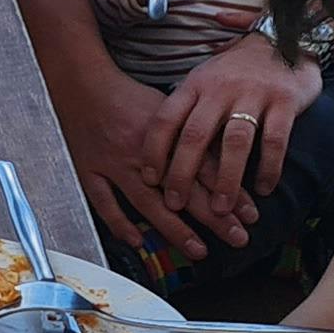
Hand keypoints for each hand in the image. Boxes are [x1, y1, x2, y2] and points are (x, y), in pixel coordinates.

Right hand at [51, 67, 246, 270]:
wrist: (82, 83)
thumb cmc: (128, 96)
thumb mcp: (169, 108)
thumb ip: (192, 135)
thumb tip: (223, 160)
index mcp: (166, 134)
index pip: (205, 168)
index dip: (230, 192)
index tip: (251, 214)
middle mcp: (143, 152)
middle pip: (184, 190)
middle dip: (214, 217)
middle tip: (238, 237)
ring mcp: (115, 163)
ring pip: (147, 201)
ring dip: (175, 228)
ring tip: (198, 249)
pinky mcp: (90, 170)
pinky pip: (103, 201)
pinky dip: (119, 222)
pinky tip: (137, 240)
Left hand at [156, 34, 315, 217]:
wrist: (286, 38)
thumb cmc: (238, 68)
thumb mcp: (205, 77)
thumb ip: (186, 105)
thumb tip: (153, 139)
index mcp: (195, 84)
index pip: (165, 118)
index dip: (154, 150)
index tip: (148, 178)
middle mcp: (220, 89)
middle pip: (195, 135)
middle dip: (182, 173)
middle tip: (176, 203)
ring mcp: (253, 94)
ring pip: (234, 142)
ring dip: (225, 179)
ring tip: (220, 208)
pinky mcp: (284, 102)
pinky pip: (274, 141)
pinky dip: (268, 168)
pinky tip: (263, 189)